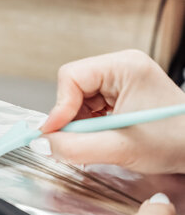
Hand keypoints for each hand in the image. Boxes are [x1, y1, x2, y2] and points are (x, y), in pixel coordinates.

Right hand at [33, 50, 184, 173]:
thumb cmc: (174, 142)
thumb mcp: (120, 148)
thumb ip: (76, 147)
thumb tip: (43, 144)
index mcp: (124, 66)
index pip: (71, 77)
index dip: (59, 107)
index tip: (54, 134)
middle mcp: (120, 67)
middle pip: (71, 88)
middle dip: (70, 118)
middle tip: (75, 142)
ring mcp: (120, 80)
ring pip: (77, 100)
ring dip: (78, 124)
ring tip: (96, 142)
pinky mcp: (119, 94)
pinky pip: (88, 107)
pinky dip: (87, 127)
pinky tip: (101, 138)